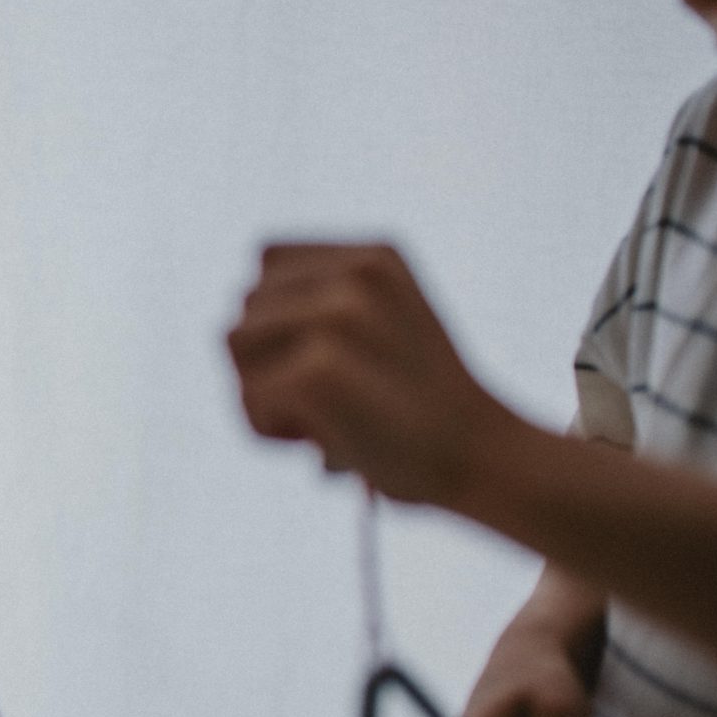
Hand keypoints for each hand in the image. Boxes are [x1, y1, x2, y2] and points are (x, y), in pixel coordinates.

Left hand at [227, 242, 526, 507]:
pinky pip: (249, 399)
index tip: (329, 360)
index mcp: (372, 256)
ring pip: (235, 346)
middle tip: (333, 399)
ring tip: (327, 416)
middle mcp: (354, 273)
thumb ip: (320, 309)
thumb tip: (232, 332)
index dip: (278, 320)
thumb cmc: (423, 411)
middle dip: (269, 361)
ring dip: (265, 393)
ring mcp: (336, 317)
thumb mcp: (382, 329)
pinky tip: (328, 441)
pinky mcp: (318, 369)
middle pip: (245, 307)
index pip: (265, 264)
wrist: (485, 460)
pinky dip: (274, 432)